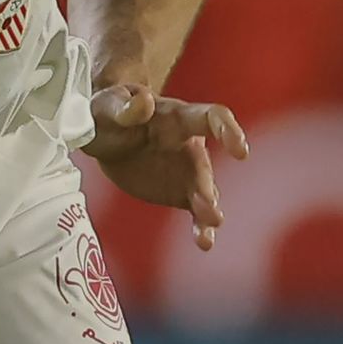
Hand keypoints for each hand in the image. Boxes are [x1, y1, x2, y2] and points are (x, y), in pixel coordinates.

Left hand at [83, 85, 247, 248]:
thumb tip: (144, 101)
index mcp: (175, 116)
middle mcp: (188, 144)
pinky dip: (201, 226)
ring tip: (210, 227)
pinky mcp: (178, 192)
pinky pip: (195, 210)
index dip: (228, 131)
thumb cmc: (108, 110)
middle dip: (206, 185)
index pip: (210, 118)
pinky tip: (205, 242)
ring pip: (204, 191)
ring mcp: (186, 170)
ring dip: (208, 209)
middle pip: (204, 164)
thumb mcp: (108, 104)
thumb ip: (125, 106)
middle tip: (209, 205)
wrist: (102, 133)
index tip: (240, 149)